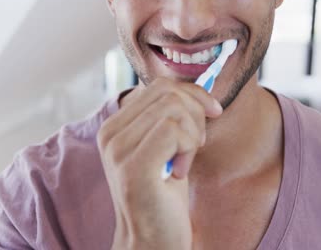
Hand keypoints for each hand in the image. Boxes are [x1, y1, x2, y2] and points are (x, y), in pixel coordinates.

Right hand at [97, 77, 222, 249]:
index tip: (212, 112)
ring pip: (174, 109)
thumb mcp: (166, 148)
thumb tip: (199, 88)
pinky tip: (180, 170)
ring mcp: (118, 150)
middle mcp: (109, 134)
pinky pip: (174, 131)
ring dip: (193, 134)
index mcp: (114, 127)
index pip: (158, 86)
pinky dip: (188, 148)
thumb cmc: (162, 196)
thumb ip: (170, 117)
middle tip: (196, 144)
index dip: (192, 94)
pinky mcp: (133, 167)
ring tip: (185, 160)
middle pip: (168, 92)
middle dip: (196, 113)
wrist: (152, 240)